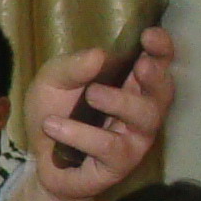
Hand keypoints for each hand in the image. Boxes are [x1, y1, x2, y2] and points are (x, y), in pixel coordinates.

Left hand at [24, 28, 176, 200]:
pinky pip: (110, 147)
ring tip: (91, 94)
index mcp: (129, 83)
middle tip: (141, 65)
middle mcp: (140, 110)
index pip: (157, 63)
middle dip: (157, 76)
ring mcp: (134, 139)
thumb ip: (72, 67)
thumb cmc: (53, 112)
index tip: (149, 35)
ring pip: (146, 118)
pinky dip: (80, 134)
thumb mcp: (52, 81)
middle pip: (164, 92)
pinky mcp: (119, 165)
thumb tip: (99, 55)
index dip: (161, 49)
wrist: (36, 158)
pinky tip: (53, 125)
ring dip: (120, 102)